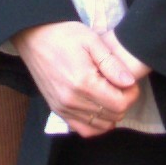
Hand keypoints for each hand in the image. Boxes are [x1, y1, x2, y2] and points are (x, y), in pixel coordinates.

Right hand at [13, 21, 147, 134]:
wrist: (33, 36)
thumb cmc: (63, 35)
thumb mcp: (91, 40)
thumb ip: (112, 63)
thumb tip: (129, 82)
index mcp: (83, 82)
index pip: (120, 104)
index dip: (131, 94)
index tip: (128, 81)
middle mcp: (72, 100)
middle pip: (113, 115)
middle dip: (123, 101)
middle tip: (118, 84)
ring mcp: (63, 107)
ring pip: (101, 125)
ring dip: (111, 112)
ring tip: (107, 94)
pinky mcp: (57, 110)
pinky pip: (84, 129)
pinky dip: (96, 124)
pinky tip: (98, 108)